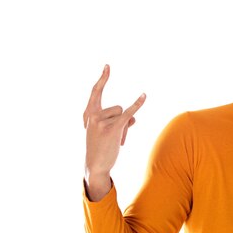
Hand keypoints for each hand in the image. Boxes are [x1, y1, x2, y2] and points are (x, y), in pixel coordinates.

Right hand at [83, 65, 145, 199]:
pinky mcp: (113, 128)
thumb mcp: (106, 131)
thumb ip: (119, 120)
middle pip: (118, 108)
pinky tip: (144, 95)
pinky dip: (137, 104)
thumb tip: (133, 117)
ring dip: (124, 129)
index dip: (102, 79)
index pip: (96, 92)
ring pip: (124, 115)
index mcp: (88, 114)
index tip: (108, 66)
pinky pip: (129, 113)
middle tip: (111, 136)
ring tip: (116, 141)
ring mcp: (102, 121)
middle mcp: (93, 115)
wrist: (96, 165)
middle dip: (120, 120)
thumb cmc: (101, 147)